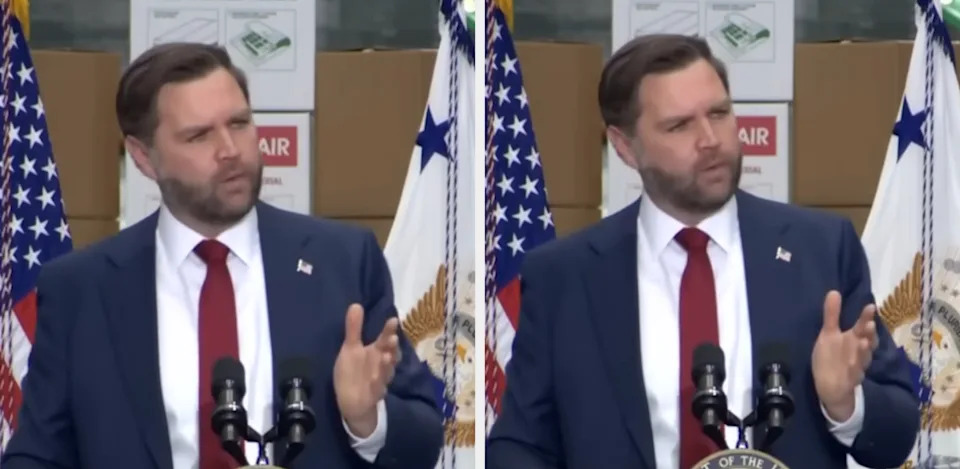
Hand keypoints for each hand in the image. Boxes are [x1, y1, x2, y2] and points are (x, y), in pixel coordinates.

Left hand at [333, 303, 400, 437]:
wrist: (352, 401)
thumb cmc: (353, 372)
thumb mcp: (350, 349)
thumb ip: (354, 328)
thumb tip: (356, 304)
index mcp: (376, 352)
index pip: (385, 339)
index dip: (389, 331)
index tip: (393, 320)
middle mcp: (381, 364)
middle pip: (390, 354)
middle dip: (392, 348)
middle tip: (392, 339)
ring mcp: (379, 379)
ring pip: (386, 371)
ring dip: (387, 365)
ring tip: (386, 356)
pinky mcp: (374, 395)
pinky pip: (378, 389)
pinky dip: (378, 385)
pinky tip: (376, 379)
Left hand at [812, 290, 877, 421]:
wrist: (831, 386)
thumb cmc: (832, 357)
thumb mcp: (828, 334)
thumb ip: (832, 315)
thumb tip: (834, 291)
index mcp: (853, 340)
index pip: (862, 328)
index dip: (866, 318)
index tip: (870, 307)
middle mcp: (858, 352)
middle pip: (866, 342)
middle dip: (868, 334)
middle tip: (869, 324)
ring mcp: (855, 367)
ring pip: (862, 359)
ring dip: (864, 351)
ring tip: (863, 342)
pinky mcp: (849, 381)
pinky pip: (853, 376)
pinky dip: (854, 371)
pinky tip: (853, 365)